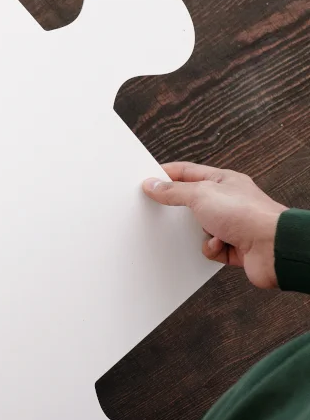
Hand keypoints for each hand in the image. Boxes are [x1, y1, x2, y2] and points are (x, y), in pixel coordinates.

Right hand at [143, 162, 287, 287]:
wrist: (272, 246)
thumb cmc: (248, 214)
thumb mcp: (201, 194)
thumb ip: (173, 190)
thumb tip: (153, 184)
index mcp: (223, 181)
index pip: (188, 172)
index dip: (166, 174)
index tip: (147, 179)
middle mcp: (228, 201)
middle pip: (191, 201)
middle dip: (179, 208)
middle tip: (164, 209)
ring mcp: (231, 224)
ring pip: (198, 228)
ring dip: (197, 233)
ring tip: (205, 230)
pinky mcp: (233, 246)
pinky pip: (208, 247)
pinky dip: (210, 248)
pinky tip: (221, 244)